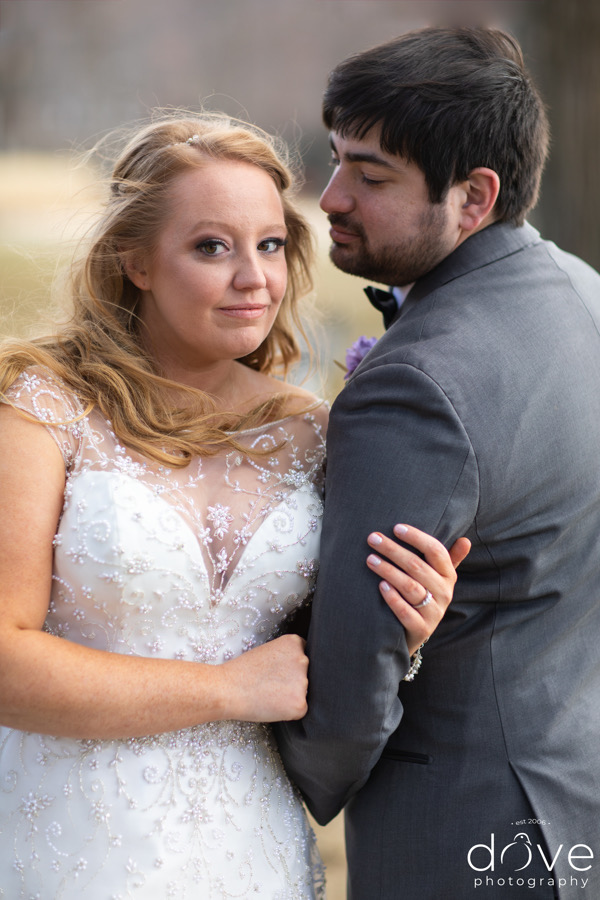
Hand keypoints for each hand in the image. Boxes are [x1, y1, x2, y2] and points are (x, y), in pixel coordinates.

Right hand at [221, 633, 308, 722]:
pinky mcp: (300, 704)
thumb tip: (299, 669)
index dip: (289, 666)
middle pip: (306, 673)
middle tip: (270, 684)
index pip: (302, 655)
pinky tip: (271, 705)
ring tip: (268, 694)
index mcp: (295, 643)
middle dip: (292, 680)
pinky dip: (288, 711)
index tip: (276, 671)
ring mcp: (303, 682)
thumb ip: (287, 656)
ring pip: (302, 692)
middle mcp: (303, 660)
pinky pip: (299, 709)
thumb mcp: (267, 651)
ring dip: (290, 695)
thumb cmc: (242, 671)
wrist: (226, 690)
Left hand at [366, 524, 470, 654]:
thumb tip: (465, 540)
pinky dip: (393, 598)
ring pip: (410, 587)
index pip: (436, 551)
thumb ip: (448, 558)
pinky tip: (381, 585)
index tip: (396, 527)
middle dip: (393, 550)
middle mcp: (444, 593)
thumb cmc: (425, 595)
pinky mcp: (421, 629)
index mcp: (448, 576)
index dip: (417, 538)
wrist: (417, 632)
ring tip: (371, 560)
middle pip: (417, 566)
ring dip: (389, 571)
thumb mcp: (438, 578)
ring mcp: (434, 612)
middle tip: (373, 539)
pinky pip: (406, 612)